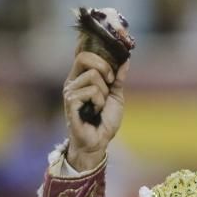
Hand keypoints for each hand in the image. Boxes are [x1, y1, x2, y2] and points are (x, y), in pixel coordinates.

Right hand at [63, 53, 128, 170]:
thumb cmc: (105, 120)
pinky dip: (99, 102)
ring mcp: (69, 91)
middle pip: (86, 59)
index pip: (84, 54)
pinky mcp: (70, 102)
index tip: (112, 76)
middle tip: (108, 89)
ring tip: (98, 106)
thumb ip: (119, 77)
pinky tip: (94, 112)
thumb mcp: (116, 95)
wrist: (99, 141)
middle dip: (105, 71)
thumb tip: (126, 59)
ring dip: (103, 93)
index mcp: (81, 78)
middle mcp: (72, 82)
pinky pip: (91, 91)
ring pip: (93, 76)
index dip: (101, 59)